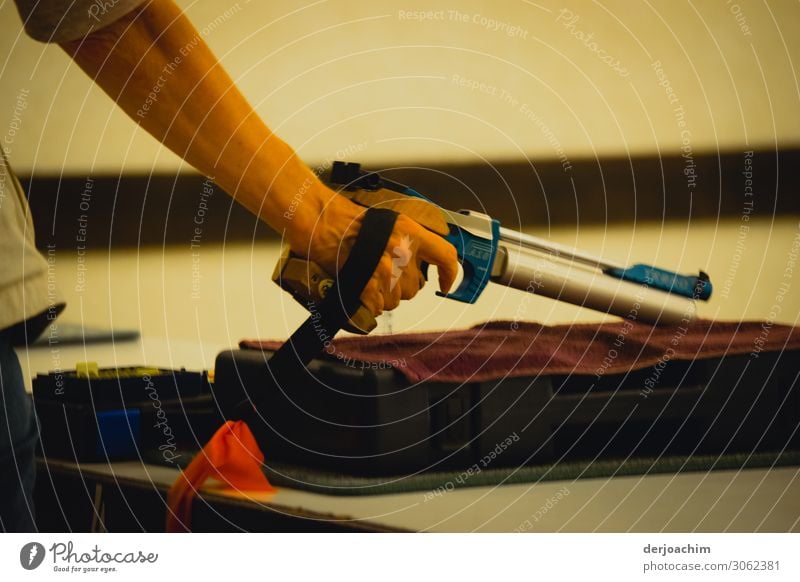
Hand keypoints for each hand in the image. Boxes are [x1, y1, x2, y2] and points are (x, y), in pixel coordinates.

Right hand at [291, 190, 458, 316]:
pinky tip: (363, 288)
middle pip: (415, 287)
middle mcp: (402, 251)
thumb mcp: (394, 223)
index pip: (446, 256)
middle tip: (385, 272)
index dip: (450, 274)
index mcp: (412, 233)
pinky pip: (378, 306)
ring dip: (385, 295)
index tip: (446, 284)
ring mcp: (385, 270)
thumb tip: (426, 263)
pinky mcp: (368, 285)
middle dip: (402, 285)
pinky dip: (371, 303)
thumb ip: (414, 240)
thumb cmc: (354, 222)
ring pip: (397, 300)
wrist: (325, 223)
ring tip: (371, 277)